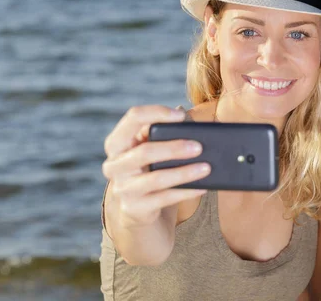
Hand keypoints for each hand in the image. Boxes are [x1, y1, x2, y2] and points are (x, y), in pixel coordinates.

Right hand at [102, 105, 210, 228]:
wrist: (139, 206)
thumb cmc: (150, 166)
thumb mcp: (155, 146)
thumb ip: (167, 129)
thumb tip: (185, 114)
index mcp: (118, 142)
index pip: (133, 117)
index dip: (157, 113)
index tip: (180, 116)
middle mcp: (114, 165)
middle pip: (145, 152)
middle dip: (174, 148)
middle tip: (199, 147)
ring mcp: (122, 188)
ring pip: (156, 179)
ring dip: (184, 173)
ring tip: (206, 168)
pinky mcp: (134, 208)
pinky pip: (165, 199)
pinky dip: (186, 192)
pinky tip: (203, 187)